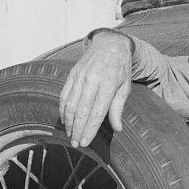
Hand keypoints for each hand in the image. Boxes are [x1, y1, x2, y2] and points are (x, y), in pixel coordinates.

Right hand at [59, 32, 132, 146]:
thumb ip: (118, 108)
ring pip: (70, 104)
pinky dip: (63, 110)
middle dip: (77, 130)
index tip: (85, 142)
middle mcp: (91, 81)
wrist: (109, 44)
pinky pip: (64, 95)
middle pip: (81, 111)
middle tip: (76, 144)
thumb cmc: (120, 68)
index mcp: (107, 85)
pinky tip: (65, 120)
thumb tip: (118, 129)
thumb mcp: (125, 87)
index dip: (89, 129)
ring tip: (70, 135)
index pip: (96, 113)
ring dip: (68, 122)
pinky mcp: (72, 74)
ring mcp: (79, 77)